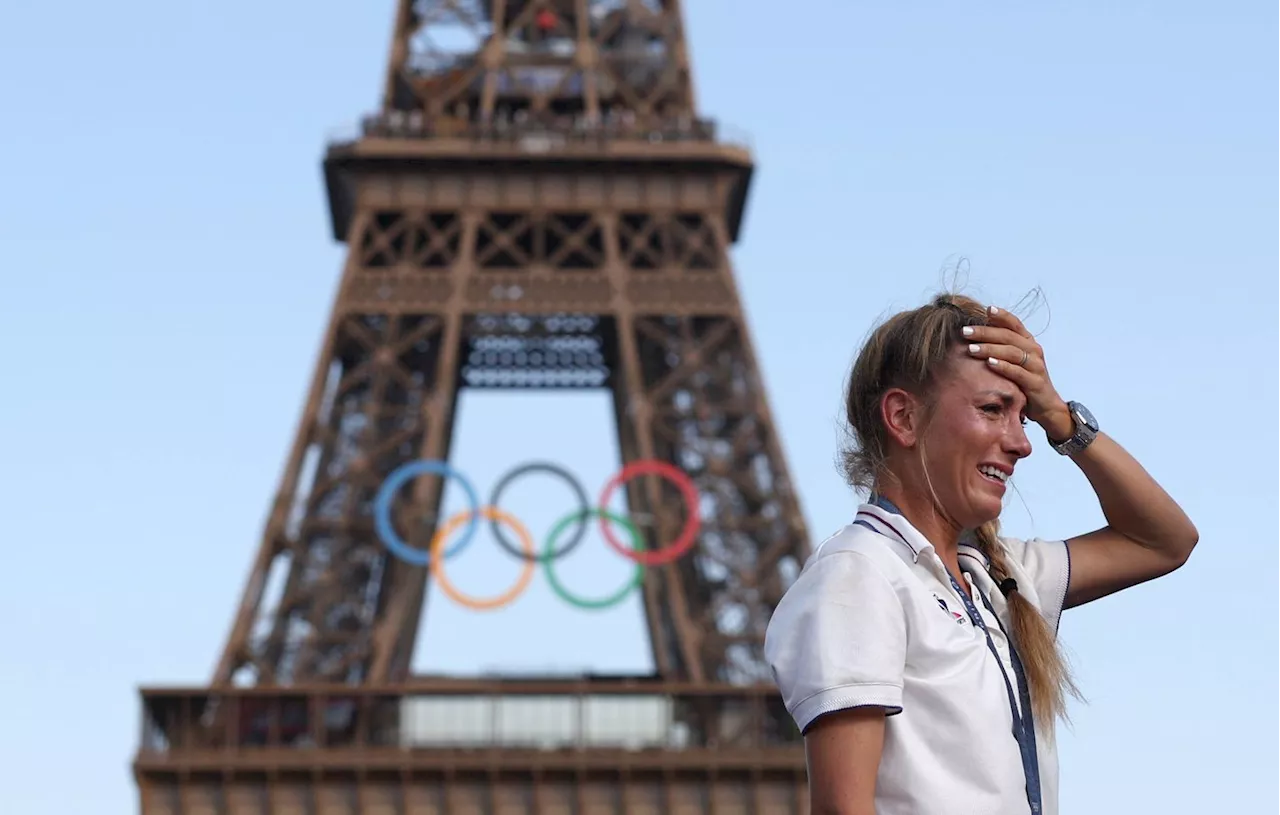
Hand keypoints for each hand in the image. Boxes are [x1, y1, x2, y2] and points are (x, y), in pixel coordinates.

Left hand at [963, 305, 1074, 441]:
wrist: (1046, 406)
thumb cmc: (1024, 381)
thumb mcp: (1013, 362)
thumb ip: (1000, 347)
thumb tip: (974, 334)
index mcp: (1028, 342)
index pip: (1015, 324)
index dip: (1002, 316)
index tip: (986, 309)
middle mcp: (1034, 350)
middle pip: (1008, 336)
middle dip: (985, 332)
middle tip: (965, 331)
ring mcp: (1036, 366)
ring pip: (1012, 352)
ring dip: (990, 348)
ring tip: (971, 348)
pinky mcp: (1036, 382)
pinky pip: (1018, 372)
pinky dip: (1003, 366)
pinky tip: (989, 363)